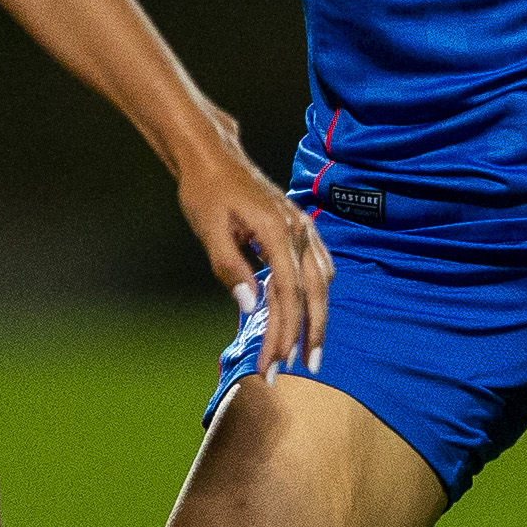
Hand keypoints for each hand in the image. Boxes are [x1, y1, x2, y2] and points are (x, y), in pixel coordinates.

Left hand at [177, 143, 330, 376]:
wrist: (213, 156)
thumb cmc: (206, 191)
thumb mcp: (209, 229)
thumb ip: (230, 267)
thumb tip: (250, 305)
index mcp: (277, 231)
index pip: (287, 294)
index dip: (283, 333)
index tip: (274, 364)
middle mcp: (298, 230)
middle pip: (313, 293)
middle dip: (308, 335)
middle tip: (303, 369)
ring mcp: (303, 228)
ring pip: (320, 283)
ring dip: (315, 319)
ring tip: (308, 351)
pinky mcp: (300, 228)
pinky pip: (318, 267)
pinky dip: (317, 294)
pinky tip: (312, 312)